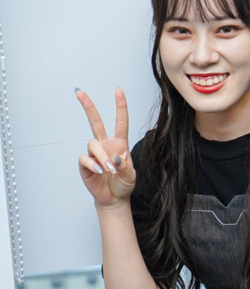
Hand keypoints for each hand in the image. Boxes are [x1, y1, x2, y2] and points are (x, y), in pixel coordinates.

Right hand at [76, 87, 135, 207]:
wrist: (114, 198)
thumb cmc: (124, 184)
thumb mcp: (131, 176)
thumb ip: (126, 167)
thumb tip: (117, 157)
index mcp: (120, 143)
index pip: (121, 122)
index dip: (120, 106)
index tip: (119, 90)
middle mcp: (106, 145)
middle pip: (95, 122)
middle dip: (88, 106)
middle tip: (79, 92)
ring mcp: (94, 154)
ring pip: (93, 144)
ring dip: (102, 156)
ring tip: (109, 170)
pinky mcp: (84, 164)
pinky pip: (85, 158)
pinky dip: (93, 164)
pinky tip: (99, 172)